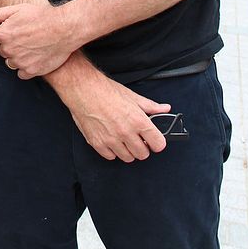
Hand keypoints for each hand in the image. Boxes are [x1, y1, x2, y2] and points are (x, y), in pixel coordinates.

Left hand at [0, 3, 74, 77]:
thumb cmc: (43, 17)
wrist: (64, 28)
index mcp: (3, 33)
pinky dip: (26, 68)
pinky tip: (35, 58)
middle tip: (25, 38)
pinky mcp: (31, 71)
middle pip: (1, 51)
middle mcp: (9, 49)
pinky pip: (21, 73)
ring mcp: (19, 61)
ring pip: (10, 63)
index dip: (0, 34)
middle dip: (9, 45)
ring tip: (31, 48)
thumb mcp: (19, 9)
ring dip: (17, 57)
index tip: (11, 32)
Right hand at [48, 54, 170, 162]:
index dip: (158, 142)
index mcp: (138, 121)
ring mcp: (111, 140)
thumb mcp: (132, 96)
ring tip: (124, 140)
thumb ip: (151, 106)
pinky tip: (112, 141)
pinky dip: (113, 151)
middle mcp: (126, 133)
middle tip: (138, 140)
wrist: (83, 90)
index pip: (158, 144)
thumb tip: (164, 109)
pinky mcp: (98, 143)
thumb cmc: (106, 91)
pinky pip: (111, 156)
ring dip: (128, 151)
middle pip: (143, 154)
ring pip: (128, 158)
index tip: (155, 141)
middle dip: (143, 148)